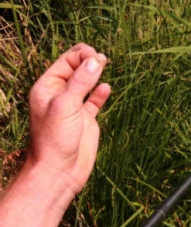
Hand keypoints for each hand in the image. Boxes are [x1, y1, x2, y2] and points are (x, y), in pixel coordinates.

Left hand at [26, 43, 110, 194]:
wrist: (59, 171)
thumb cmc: (55, 139)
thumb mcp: (66, 106)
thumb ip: (81, 82)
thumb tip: (96, 60)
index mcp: (47, 88)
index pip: (65, 62)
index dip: (81, 55)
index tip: (97, 56)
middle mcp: (60, 94)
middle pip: (76, 69)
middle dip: (89, 61)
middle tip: (103, 59)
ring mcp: (74, 106)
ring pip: (86, 82)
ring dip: (96, 73)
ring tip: (106, 64)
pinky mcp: (86, 119)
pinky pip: (95, 100)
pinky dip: (101, 92)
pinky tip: (107, 88)